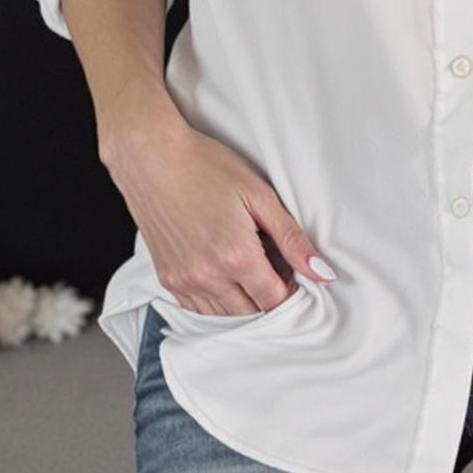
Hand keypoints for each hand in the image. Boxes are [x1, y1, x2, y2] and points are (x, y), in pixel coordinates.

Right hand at [102, 106, 334, 315]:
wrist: (150, 156)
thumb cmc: (204, 167)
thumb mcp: (259, 196)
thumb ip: (292, 239)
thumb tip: (322, 273)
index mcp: (237, 257)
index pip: (276, 301)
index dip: (290, 290)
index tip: (290, 272)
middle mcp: (209, 276)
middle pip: (253, 313)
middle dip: (267, 297)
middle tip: (268, 264)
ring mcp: (185, 281)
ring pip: (226, 315)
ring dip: (243, 301)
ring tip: (244, 265)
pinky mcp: (167, 279)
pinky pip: (199, 309)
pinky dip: (217, 300)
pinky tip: (221, 273)